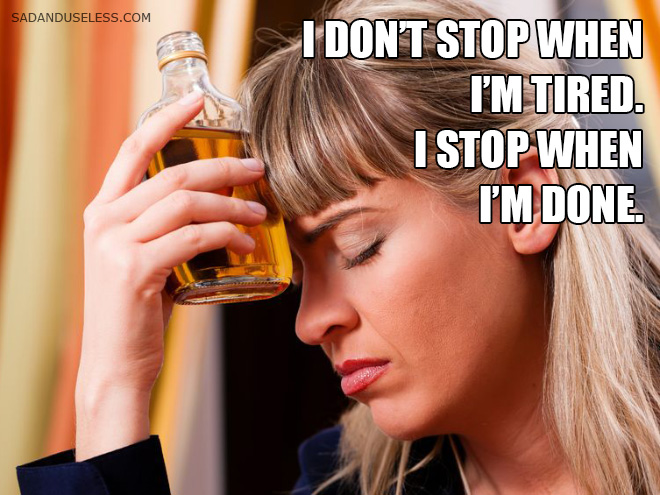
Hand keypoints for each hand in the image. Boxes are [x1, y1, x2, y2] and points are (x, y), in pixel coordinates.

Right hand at [75, 91, 266, 459]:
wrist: (117, 363)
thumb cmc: (139, 311)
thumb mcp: (145, 259)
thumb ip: (166, 231)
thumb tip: (220, 212)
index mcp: (104, 209)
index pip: (132, 149)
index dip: (166, 120)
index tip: (198, 102)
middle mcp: (104, 219)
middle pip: (172, 173)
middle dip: (221, 167)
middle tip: (258, 170)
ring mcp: (116, 243)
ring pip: (186, 202)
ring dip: (231, 205)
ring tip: (261, 214)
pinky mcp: (135, 269)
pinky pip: (194, 238)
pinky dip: (226, 236)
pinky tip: (247, 245)